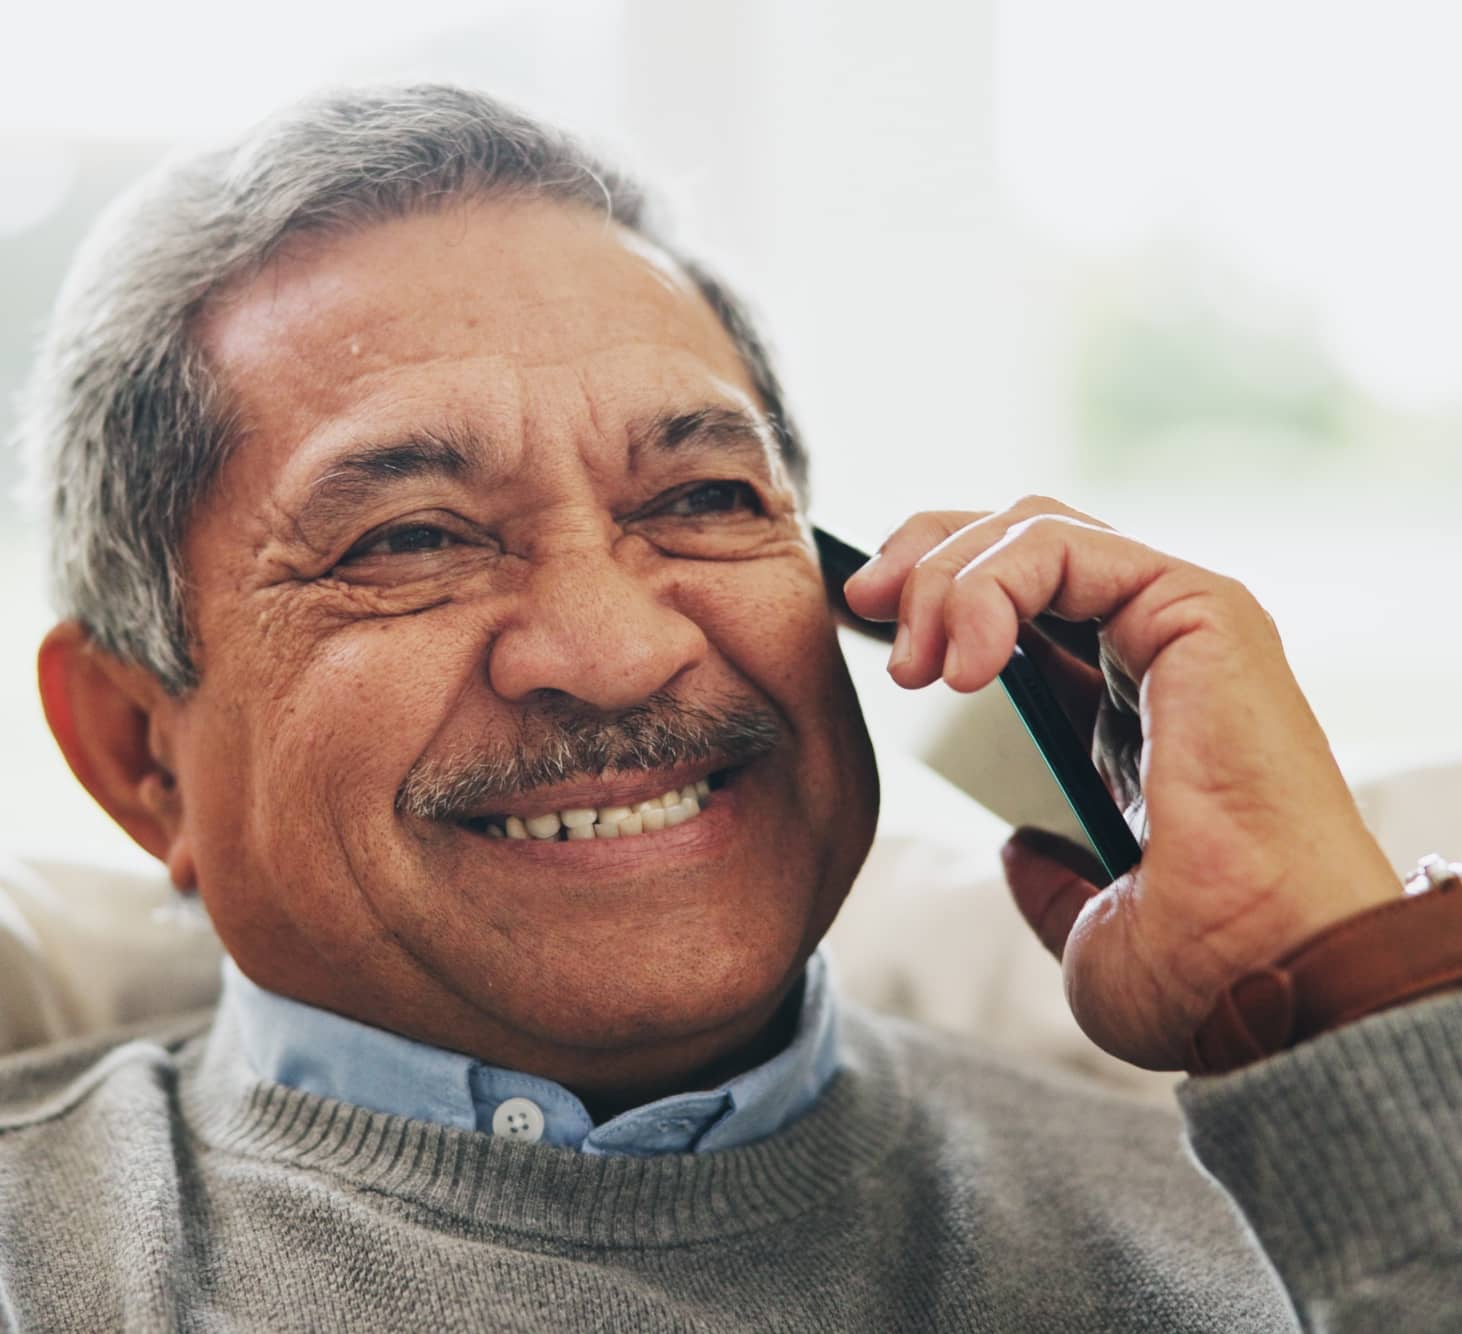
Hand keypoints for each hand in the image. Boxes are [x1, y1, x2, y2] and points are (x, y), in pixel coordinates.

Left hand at [844, 497, 1400, 1068]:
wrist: (1264, 993)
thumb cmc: (1197, 976)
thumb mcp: (1085, 927)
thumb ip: (1049, 876)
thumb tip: (1018, 846)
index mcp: (1124, 719)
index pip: (1020, 605)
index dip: (934, 596)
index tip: (865, 633)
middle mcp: (1151, 659)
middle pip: (1019, 542)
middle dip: (923, 559)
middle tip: (862, 607)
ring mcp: (1177, 626)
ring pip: (1034, 529)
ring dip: (945, 574)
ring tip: (912, 663)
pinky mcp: (1200, 610)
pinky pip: (1066, 547)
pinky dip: (991, 584)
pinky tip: (963, 664)